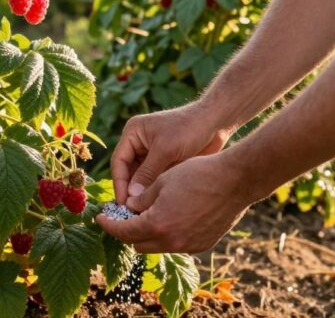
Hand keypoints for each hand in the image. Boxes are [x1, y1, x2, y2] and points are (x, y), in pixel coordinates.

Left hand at [97, 153, 251, 253]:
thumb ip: (142, 199)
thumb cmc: (197, 174)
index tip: (101, 218)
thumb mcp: (162, 181)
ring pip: (158, 246)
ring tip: (146, 215)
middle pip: (138, 244)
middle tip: (122, 216)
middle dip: (127, 231)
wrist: (235, 181)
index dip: (109, 225)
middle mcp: (172, 241)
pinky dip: (168, 235)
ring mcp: (189, 246)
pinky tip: (170, 217)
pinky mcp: (203, 244)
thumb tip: (129, 208)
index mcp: (157, 224)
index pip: (123, 231)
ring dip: (148, 234)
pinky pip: (177, 244)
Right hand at [111, 102, 231, 203]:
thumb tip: (132, 196)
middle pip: (128, 171)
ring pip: (141, 178)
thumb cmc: (189, 128)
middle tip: (131, 211)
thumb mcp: (166, 150)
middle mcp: (139, 143)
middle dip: (130, 190)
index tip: (122, 202)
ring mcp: (152, 153)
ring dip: (141, 192)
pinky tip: (155, 205)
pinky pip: (154, 179)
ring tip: (142, 211)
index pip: (119, 161)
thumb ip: (147, 173)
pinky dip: (153, 191)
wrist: (215, 123)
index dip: (119, 183)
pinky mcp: (165, 162)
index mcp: (133, 133)